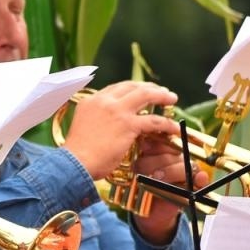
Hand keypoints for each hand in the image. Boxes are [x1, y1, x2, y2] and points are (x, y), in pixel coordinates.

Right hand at [62, 81, 178, 180]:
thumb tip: (105, 126)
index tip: (141, 92)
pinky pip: (154, 121)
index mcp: (91, 101)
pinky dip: (167, 124)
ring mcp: (117, 111)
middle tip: (161, 92)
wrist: (75, 163)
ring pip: (146, 95)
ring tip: (172, 100)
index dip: (131, 89)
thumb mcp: (81, 127)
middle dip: (149, 87)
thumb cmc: (77, 154)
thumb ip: (94, 120)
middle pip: (132, 86)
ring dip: (162, 96)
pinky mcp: (128, 125)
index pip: (116, 88)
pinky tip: (174, 128)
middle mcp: (104, 101)